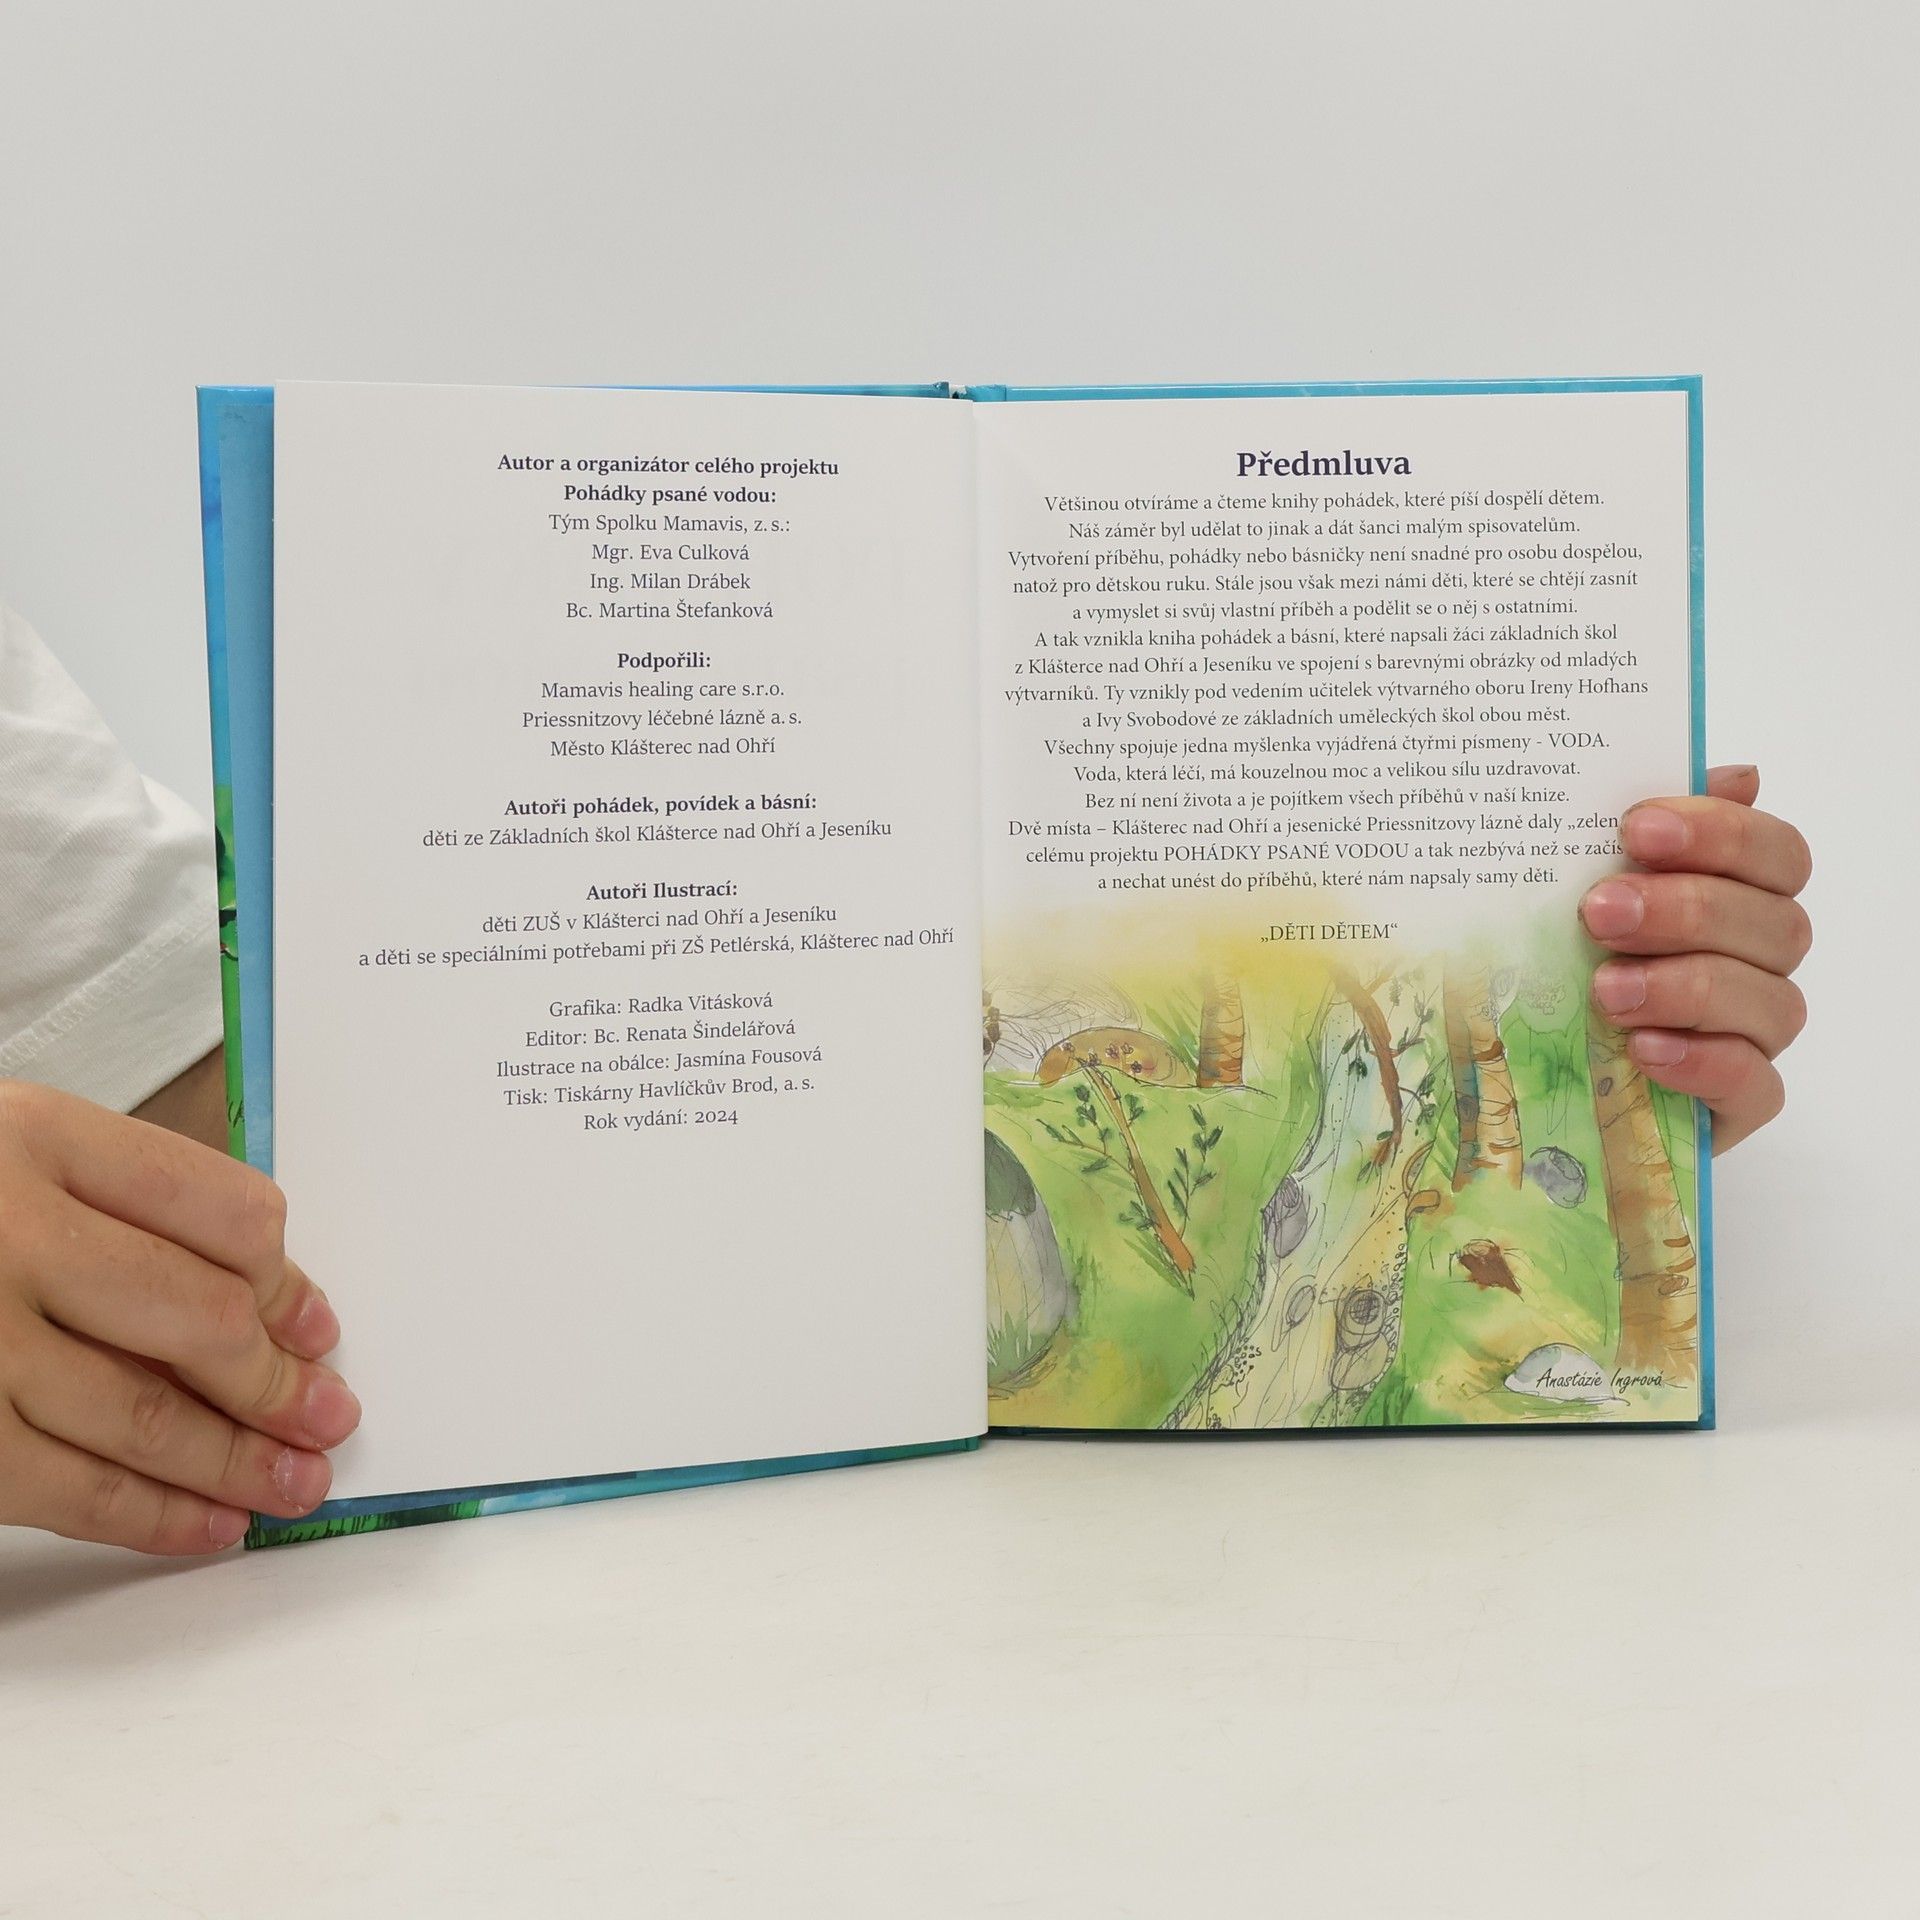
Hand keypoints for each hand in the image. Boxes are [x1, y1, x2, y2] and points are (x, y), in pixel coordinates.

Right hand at [0, 1080, 356, 1553]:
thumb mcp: (9, 1148)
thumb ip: (119, 1198)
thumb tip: (268, 1298)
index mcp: (35, 1136)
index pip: (219, 1208)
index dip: (287, 1278)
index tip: (319, 1325)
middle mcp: (2, 1229)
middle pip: (195, 1315)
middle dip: (276, 1383)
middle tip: (330, 1418)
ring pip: (139, 1412)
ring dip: (235, 1462)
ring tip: (295, 1485)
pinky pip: (58, 1485)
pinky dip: (148, 1514)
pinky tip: (207, 1527)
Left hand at [1582, 764, 1811, 1152]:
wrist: (1508, 1071)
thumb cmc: (1544, 958)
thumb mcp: (1556, 887)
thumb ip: (1627, 828)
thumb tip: (1734, 772)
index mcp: (1733, 894)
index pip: (1774, 852)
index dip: (1720, 833)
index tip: (1635, 826)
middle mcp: (1755, 961)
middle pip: (1776, 923)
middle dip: (1689, 910)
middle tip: (1599, 911)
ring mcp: (1750, 1034)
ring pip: (1772, 1001)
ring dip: (1688, 987)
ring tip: (1605, 989)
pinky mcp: (1733, 1103)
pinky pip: (1755, 1084)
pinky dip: (1704, 1062)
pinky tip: (1643, 1050)